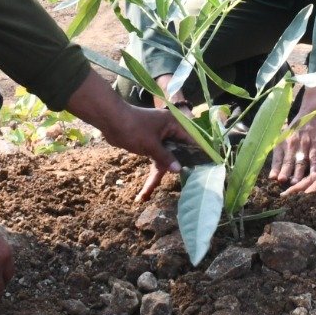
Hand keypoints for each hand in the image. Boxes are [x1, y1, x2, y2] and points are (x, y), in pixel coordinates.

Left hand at [62, 74, 194, 199]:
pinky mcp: (149, 143)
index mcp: (173, 125)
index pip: (191, 141)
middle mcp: (168, 131)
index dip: (197, 154)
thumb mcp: (151, 145)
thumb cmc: (133, 127)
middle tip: (182, 185)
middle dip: (175, 169)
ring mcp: (158, 138)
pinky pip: (155, 158)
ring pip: (165, 158)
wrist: (110, 120)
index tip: (205, 166)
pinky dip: (152, 170)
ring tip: (146, 195)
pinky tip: (146, 189)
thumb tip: (179, 170)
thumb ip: (166, 158)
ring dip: (158, 175)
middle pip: (178, 152)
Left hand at [268, 111, 315, 184]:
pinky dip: (314, 167)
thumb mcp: (285, 137)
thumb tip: (274, 172)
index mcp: (282, 142)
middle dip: (285, 172)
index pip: (277, 158)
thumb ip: (281, 153)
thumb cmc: (298, 128)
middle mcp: (292, 143)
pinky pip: (314, 157)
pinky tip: (313, 175)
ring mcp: (304, 144)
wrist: (314, 113)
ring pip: (301, 161)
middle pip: (288, 160)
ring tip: (296, 184)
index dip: (275, 168)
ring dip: (298, 173)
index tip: (272, 178)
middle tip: (282, 182)